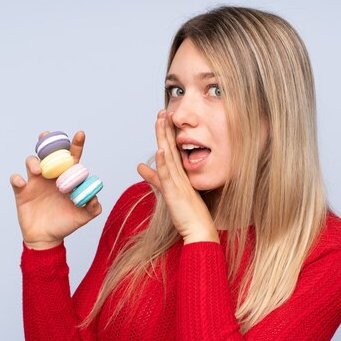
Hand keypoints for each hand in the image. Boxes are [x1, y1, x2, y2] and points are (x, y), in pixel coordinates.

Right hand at [10, 131, 101, 249]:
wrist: (46, 239)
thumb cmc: (65, 224)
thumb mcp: (82, 217)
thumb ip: (92, 208)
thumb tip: (95, 198)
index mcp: (67, 178)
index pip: (72, 158)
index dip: (76, 145)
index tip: (80, 134)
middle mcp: (51, 176)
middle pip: (48, 153)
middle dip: (47, 141)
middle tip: (47, 135)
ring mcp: (35, 182)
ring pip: (32, 162)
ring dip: (34, 162)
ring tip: (39, 170)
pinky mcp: (22, 192)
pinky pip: (16, 180)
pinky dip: (17, 178)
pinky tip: (22, 183)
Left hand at [137, 110, 218, 244]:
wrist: (200, 229)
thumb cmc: (186, 213)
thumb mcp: (166, 191)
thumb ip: (154, 178)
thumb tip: (141, 166)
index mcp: (178, 174)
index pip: (171, 149)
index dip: (166, 133)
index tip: (162, 118)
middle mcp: (180, 174)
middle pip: (171, 147)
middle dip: (166, 129)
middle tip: (163, 111)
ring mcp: (179, 182)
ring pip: (169, 156)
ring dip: (165, 138)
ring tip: (161, 121)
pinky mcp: (175, 193)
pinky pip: (168, 176)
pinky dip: (164, 162)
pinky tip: (161, 150)